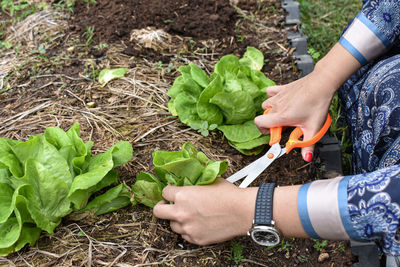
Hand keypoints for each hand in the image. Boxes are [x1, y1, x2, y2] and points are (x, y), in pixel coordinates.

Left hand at [153, 178, 257, 244]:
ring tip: (189, 216)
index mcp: (183, 195)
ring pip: (172, 225)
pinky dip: (189, 230)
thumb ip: (196, 183)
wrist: (243, 211)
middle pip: (158, 212)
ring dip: (178, 220)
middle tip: (167, 206)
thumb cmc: (229, 195)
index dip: (169, 191)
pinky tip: (198, 224)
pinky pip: (185, 235)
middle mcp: (181, 212)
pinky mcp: (196, 239)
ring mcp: (188, 227)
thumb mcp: (210, 181)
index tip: (172, 193)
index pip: (164, 192)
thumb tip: (190, 181)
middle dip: (161, 207)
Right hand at [254, 43, 360, 161]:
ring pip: (266, 105)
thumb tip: (306, 159)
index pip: (259, 123)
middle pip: (264, 116)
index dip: (264, 131)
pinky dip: (272, 97)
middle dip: (272, 123)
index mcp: (281, 116)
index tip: (276, 133)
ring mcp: (278, 96)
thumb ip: (308, 145)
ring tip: (284, 114)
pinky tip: (281, 101)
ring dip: (271, 111)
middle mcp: (277, 106)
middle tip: (286, 125)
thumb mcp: (313, 127)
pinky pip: (269, 92)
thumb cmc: (317, 104)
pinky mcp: (282, 88)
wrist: (322, 83)